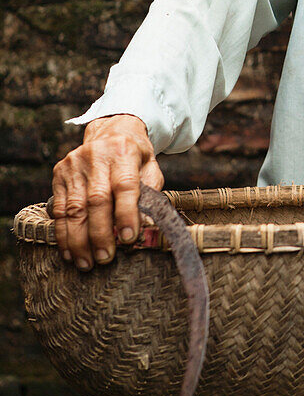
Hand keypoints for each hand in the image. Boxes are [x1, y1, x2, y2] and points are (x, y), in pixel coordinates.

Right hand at [52, 114, 163, 270]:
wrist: (111, 132)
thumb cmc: (136, 159)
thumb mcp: (151, 169)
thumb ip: (150, 196)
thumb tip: (146, 230)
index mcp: (124, 152)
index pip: (124, 185)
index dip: (126, 214)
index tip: (128, 239)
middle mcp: (97, 156)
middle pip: (96, 200)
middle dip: (100, 234)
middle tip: (105, 259)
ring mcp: (75, 164)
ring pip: (74, 208)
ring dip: (79, 240)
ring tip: (86, 263)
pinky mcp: (59, 173)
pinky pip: (59, 209)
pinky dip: (63, 234)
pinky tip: (69, 252)